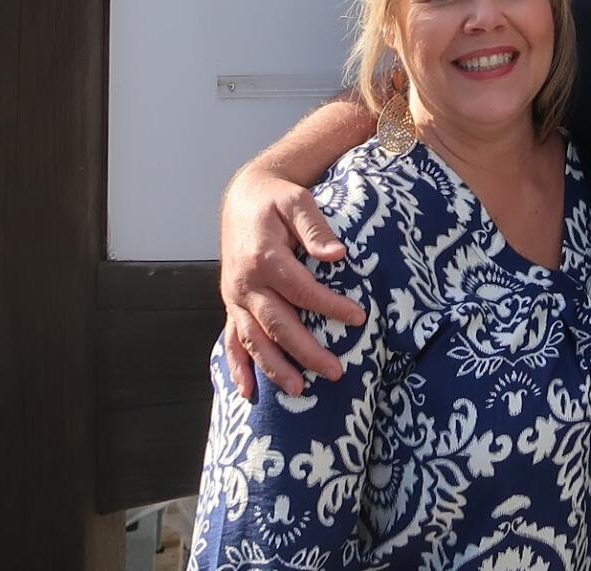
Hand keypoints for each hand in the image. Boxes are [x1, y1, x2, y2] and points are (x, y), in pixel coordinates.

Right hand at [219, 160, 364, 399]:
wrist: (243, 198)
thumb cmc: (275, 200)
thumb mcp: (296, 201)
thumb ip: (315, 227)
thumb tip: (338, 255)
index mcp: (264, 258)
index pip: (302, 290)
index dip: (330, 306)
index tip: (359, 318)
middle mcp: (245, 284)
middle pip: (277, 324)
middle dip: (305, 351)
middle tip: (335, 372)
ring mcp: (235, 298)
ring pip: (254, 340)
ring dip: (274, 367)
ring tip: (299, 390)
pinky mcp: (232, 305)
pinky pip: (232, 339)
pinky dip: (237, 366)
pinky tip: (247, 391)